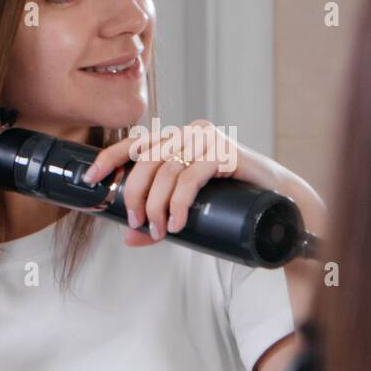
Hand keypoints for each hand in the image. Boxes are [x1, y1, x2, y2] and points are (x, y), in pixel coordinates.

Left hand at [82, 120, 249, 245]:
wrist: (279, 200)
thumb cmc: (232, 201)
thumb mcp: (189, 209)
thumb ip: (160, 218)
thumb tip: (129, 237)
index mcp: (177, 140)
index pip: (135, 143)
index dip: (109, 158)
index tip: (90, 178)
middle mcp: (190, 133)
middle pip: (147, 160)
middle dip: (136, 194)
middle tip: (138, 223)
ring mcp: (209, 140)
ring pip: (167, 170)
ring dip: (158, 205)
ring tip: (160, 229)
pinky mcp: (226, 152)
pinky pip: (191, 177)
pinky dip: (180, 203)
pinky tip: (177, 222)